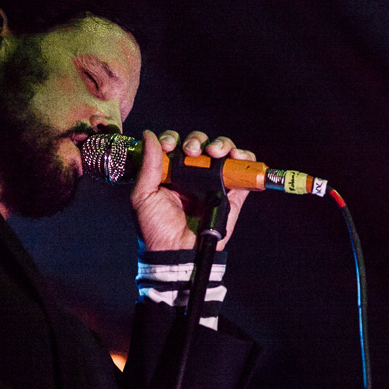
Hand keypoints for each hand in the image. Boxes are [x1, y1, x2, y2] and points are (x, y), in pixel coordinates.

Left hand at [130, 130, 253, 250]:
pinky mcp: (231, 195)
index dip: (173, 139)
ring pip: (222, 152)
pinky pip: (242, 172)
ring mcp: (212, 184)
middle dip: (197, 141)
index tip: (169, 146)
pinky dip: (245, 160)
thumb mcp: (143, 195)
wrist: (177, 253)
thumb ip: (148, 164)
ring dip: (221, 144)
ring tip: (215, 152)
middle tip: (192, 152)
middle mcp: (192, 176)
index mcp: (169, 174)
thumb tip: (149, 135)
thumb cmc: (155, 230)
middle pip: (200, 144)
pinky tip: (236, 157)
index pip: (175, 145)